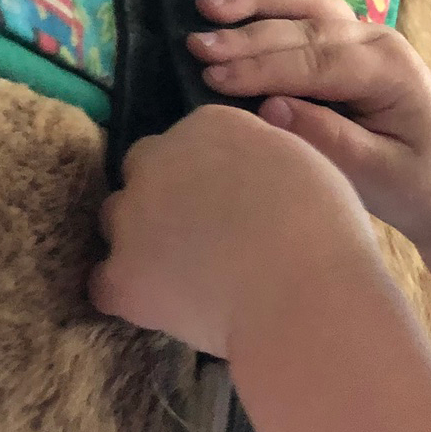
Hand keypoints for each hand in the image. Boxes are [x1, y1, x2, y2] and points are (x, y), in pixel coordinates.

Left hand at [89, 103, 371, 356]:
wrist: (304, 296)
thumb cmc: (324, 231)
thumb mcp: (304, 164)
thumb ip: (259, 155)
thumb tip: (247, 168)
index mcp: (209, 126)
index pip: (190, 139)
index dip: (209, 172)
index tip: (233, 200)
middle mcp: (158, 158)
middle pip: (143, 171)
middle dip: (166, 197)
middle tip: (208, 235)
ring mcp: (130, 217)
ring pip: (118, 221)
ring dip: (143, 239)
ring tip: (188, 274)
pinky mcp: (121, 277)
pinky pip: (106, 283)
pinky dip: (131, 292)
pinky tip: (164, 305)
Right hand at [190, 0, 430, 244]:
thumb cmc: (412, 184)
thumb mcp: (376, 174)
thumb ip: (329, 139)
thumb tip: (270, 108)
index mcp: (390, 70)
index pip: (318, 62)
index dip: (264, 67)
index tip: (214, 76)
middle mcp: (377, 41)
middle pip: (305, 28)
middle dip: (247, 36)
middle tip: (196, 46)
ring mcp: (363, 34)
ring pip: (305, 2)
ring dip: (253, 1)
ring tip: (205, 8)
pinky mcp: (345, 40)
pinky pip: (304, 8)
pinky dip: (267, 1)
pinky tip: (230, 4)